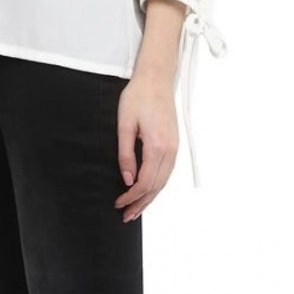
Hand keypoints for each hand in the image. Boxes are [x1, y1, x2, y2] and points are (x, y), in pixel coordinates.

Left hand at [113, 70, 178, 221]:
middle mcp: (170, 150)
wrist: (156, 78)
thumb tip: (127, 179)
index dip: (131, 196)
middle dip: (141, 203)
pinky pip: (167, 171)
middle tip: (126, 215)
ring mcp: (174, 146)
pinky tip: (149, 190)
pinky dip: (158, 185)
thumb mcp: (124, 123)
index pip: (144, 182)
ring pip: (164, 181)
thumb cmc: (138, 96)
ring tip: (137, 209)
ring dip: (150, 197)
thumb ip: (125, 153)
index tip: (118, 202)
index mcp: (157, 145)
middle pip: (156, 186)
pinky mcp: (174, 142)